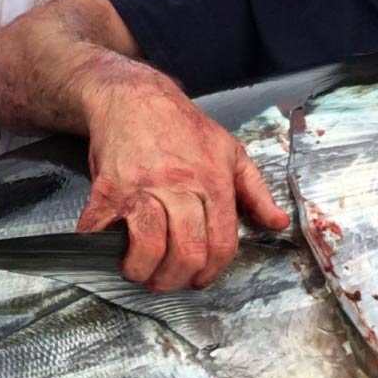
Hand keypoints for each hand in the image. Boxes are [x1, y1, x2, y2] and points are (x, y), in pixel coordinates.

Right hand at [78, 76, 289, 291]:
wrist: (133, 96)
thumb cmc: (182, 125)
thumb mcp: (230, 150)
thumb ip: (256, 191)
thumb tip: (278, 222)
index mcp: (213, 181)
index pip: (221, 243)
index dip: (211, 272)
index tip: (200, 279)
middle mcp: (181, 186)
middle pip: (187, 250)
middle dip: (178, 278)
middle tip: (168, 281)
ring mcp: (142, 187)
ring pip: (149, 245)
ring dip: (143, 270)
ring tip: (140, 271)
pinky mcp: (109, 187)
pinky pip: (102, 228)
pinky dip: (99, 246)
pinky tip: (106, 249)